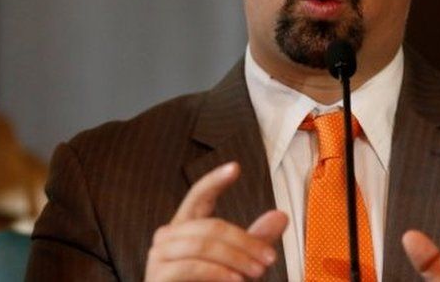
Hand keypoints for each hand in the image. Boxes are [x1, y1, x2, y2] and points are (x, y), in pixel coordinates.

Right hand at [145, 162, 288, 280]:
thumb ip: (255, 241)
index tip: (236, 167)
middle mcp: (167, 237)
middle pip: (210, 226)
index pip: (198, 196)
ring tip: (258, 272)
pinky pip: (190, 267)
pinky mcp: (157, 277)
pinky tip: (236, 280)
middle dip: (245, 241)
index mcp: (185, 228)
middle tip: (270, 259)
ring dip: (235, 258)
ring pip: (202, 245)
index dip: (214, 181)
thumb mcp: (239, 263)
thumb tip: (282, 215)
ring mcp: (158, 257)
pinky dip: (217, 272)